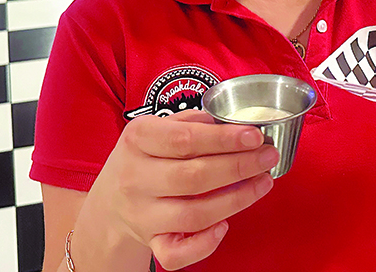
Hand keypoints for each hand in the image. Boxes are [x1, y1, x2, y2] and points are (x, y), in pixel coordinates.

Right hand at [81, 110, 279, 269]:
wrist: (108, 205)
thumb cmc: (142, 160)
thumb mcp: (154, 129)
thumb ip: (191, 122)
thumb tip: (231, 123)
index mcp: (137, 140)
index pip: (184, 139)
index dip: (223, 139)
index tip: (254, 136)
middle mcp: (135, 178)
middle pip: (194, 177)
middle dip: (239, 166)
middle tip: (268, 156)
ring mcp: (142, 215)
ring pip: (194, 214)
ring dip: (236, 199)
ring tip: (263, 182)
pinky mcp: (151, 242)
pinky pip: (176, 254)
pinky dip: (204, 244)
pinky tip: (225, 226)